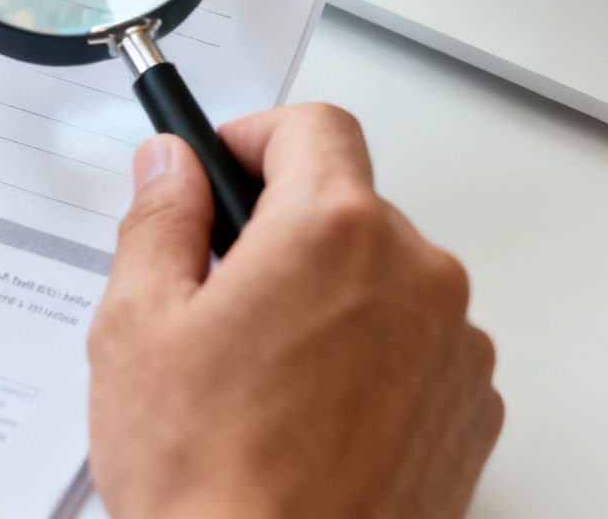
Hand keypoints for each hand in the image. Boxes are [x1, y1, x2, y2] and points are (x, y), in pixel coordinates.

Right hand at [88, 104, 501, 518]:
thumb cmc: (211, 479)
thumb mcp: (137, 326)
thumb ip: (160, 220)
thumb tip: (173, 170)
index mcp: (333, 232)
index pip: (314, 128)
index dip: (256, 137)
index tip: (224, 166)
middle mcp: (416, 276)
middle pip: (348, 207)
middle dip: (283, 233)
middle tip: (216, 293)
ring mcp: (454, 349)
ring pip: (385, 282)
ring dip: (331, 301)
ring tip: (260, 377)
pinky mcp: (470, 414)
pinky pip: (418, 351)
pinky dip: (371, 363)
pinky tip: (307, 417)